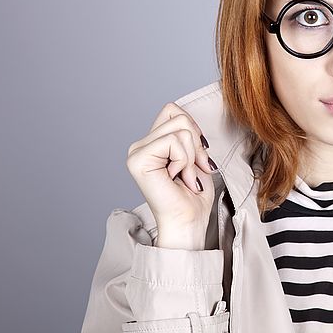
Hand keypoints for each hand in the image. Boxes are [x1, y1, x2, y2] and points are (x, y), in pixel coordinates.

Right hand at [125, 102, 216, 248]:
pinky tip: (177, 178)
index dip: (193, 130)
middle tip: (192, 171)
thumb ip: (187, 133)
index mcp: (151, 143)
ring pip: (180, 128)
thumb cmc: (193, 195)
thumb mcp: (195, 155)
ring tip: (184, 177)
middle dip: (196, 145)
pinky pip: (174, 141)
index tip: (196, 158)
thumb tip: (189, 121)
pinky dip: (184, 161)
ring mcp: (136, 152)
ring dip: (191, 156)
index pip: (174, 110)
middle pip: (178, 116)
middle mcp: (139, 145)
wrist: (188, 222)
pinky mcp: (138, 160)